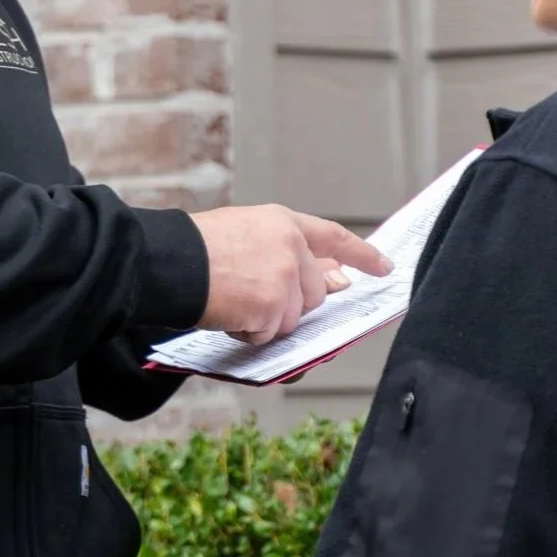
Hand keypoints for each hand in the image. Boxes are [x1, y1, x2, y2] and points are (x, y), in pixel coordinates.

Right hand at [188, 205, 391, 343]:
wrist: (171, 261)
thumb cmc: (197, 249)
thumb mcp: (247, 235)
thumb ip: (292, 254)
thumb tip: (338, 280)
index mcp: (283, 223)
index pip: (334, 238)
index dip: (362, 254)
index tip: (384, 267)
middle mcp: (291, 247)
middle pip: (315, 293)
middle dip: (290, 304)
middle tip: (251, 296)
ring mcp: (284, 276)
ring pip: (292, 318)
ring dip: (264, 319)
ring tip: (232, 298)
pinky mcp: (272, 304)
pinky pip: (269, 333)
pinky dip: (248, 331)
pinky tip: (227, 311)